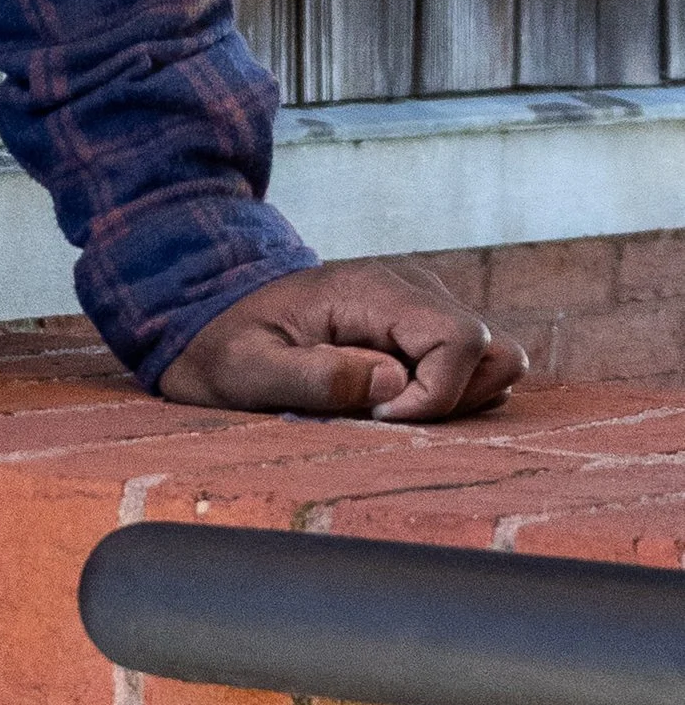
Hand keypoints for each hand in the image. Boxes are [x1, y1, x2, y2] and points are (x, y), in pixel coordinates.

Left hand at [158, 258, 525, 423]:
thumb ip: (316, 377)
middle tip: (381, 415)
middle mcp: (411, 287)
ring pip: (490, 360)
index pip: (462, 339)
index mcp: (373, 290)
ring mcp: (419, 304)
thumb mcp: (248, 370)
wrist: (209, 313)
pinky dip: (439, 393)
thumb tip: (392, 382)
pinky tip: (382, 399)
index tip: (378, 417)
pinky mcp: (417, 324)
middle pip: (494, 350)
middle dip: (452, 400)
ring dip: (449, 399)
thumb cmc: (223, 345)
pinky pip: (464, 365)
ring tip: (379, 407)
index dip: (436, 395)